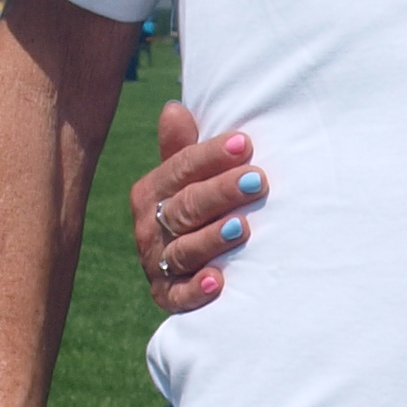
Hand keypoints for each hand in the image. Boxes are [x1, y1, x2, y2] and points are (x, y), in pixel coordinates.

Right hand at [130, 102, 267, 310]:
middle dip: (221, 193)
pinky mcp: (167, 297)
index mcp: (152, 190)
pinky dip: (197, 290)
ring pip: (184, 250)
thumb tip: (174, 109)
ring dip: (212, 239)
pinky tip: (218, 281)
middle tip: (257, 182)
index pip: (181, 168)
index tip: (246, 144)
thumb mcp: (188, 178)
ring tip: (241, 227)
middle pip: (185, 207)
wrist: (187, 266)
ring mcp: (157, 263)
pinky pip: (179, 296)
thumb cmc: (197, 207)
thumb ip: (183, 148)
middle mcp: (149, 226)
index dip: (212, 155)